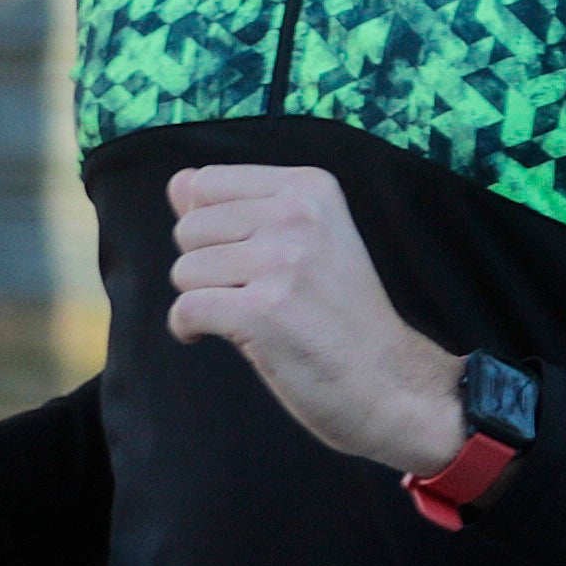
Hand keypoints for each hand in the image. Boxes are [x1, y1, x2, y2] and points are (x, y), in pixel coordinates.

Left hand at [164, 163, 470, 472]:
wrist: (389, 382)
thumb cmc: (341, 315)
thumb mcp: (305, 241)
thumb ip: (237, 206)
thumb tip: (177, 182)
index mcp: (310, 189)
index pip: (206, 183)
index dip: (213, 226)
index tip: (249, 256)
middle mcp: (298, 215)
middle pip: (189, 229)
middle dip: (206, 266)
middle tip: (256, 292)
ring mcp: (282, 263)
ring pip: (184, 271)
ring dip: (205, 300)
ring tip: (253, 316)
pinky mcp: (263, 310)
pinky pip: (185, 310)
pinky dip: (190, 329)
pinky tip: (224, 336)